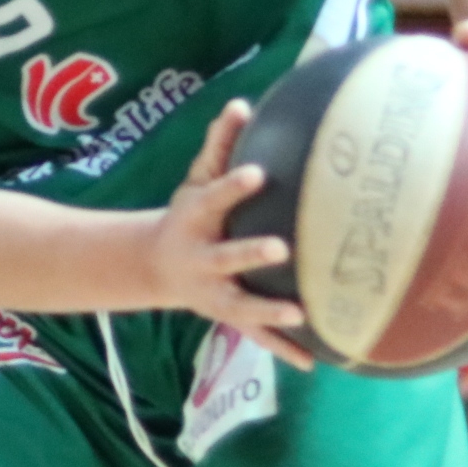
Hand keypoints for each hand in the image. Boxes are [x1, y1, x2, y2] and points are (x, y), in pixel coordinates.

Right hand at [150, 100, 308, 368]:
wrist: (156, 267)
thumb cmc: (190, 214)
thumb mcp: (195, 180)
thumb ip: (218, 145)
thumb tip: (241, 104)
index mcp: (195, 219)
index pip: (214, 199)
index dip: (233, 187)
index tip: (258, 173)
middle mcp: (202, 259)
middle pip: (226, 257)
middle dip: (250, 254)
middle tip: (281, 247)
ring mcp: (214, 293)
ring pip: (241, 305)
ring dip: (268, 311)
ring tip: (299, 313)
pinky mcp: (228, 316)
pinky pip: (256, 337)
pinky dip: (282, 349)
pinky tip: (311, 362)